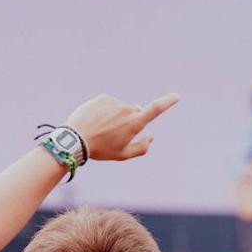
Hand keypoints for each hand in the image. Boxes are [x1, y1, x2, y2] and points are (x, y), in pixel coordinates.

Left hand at [65, 93, 180, 160]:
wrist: (75, 139)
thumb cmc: (101, 150)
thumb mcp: (122, 155)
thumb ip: (141, 148)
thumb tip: (151, 137)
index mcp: (134, 124)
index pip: (155, 110)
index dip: (167, 102)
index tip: (177, 96)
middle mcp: (127, 110)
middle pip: (136, 112)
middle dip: (130, 120)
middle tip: (114, 134)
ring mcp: (115, 102)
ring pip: (121, 109)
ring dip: (115, 116)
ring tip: (101, 128)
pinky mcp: (103, 97)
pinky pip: (109, 103)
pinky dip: (104, 111)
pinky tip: (95, 121)